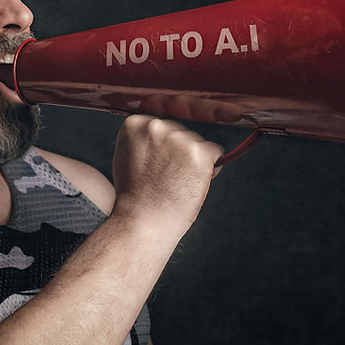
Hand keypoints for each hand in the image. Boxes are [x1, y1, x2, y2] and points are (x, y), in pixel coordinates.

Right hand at [110, 115, 223, 235]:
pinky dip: (211, 168)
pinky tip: (194, 181)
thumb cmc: (135, 196)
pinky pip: (216, 152)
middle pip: (180, 132)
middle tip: (167, 177)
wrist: (143, 220)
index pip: (160, 126)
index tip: (156, 165)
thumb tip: (163, 132)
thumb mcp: (128, 156)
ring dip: (194, 160)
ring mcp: (178, 138)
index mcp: (135, 124)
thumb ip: (143, 140)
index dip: (162, 148)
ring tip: (176, 182)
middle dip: (179, 152)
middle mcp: (156, 126)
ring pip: (198, 142)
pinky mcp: (199, 152)